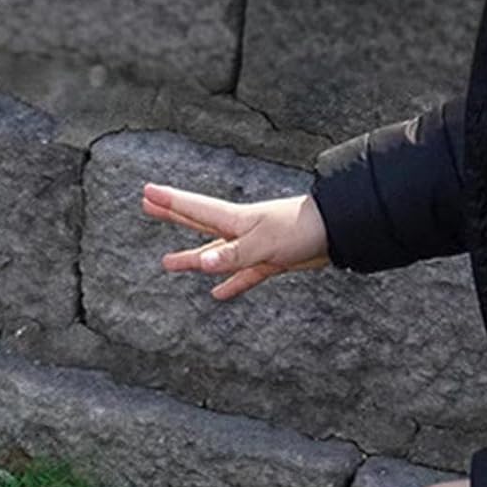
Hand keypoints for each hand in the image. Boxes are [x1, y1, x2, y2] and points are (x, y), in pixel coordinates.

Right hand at [141, 185, 329, 300]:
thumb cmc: (302, 230)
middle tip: (148, 206)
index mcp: (236, 221)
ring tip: (168, 262)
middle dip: (172, 215)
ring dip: (192, 258)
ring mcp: (253, 246)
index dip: (170, 202)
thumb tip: (203, 264)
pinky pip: (243, 275)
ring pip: (215, 254)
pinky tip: (218, 294)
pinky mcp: (268, 261)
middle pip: (198, 224)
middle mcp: (240, 231)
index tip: (147, 192)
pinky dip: (230, 285)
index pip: (195, 209)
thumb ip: (232, 255)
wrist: (339, 232)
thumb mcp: (263, 244)